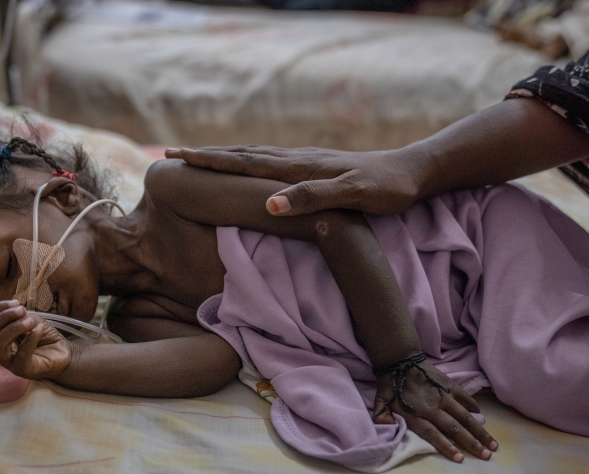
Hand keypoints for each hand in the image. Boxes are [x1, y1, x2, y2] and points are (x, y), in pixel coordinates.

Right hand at [0, 300, 74, 379]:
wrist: (63, 352)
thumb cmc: (44, 336)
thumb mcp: (30, 320)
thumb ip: (19, 316)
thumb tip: (13, 311)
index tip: (16, 302)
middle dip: (3, 317)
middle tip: (22, 310)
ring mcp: (9, 361)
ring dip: (13, 328)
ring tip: (30, 321)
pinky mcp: (22, 369)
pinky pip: (21, 355)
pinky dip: (30, 340)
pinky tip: (39, 330)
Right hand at [164, 145, 425, 216]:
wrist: (413, 171)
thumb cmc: (386, 189)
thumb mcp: (352, 196)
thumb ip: (312, 198)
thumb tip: (268, 204)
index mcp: (299, 167)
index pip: (245, 163)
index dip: (210, 162)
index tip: (178, 158)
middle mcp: (297, 159)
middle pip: (243, 154)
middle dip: (207, 156)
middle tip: (174, 154)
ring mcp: (306, 161)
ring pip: (255, 156)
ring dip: (225, 156)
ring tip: (201, 157)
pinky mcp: (316, 166)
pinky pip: (271, 162)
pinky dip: (249, 162)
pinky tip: (250, 166)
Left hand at [373, 363, 497, 462]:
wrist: (399, 359)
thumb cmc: (389, 385)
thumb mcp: (380, 403)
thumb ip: (382, 418)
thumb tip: (382, 431)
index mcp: (415, 414)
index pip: (433, 434)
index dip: (446, 446)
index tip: (461, 459)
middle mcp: (432, 407)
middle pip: (454, 428)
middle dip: (471, 443)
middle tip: (487, 455)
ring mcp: (442, 395)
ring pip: (464, 415)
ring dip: (479, 430)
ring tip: (492, 443)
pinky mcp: (448, 384)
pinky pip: (464, 397)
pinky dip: (473, 406)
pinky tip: (481, 416)